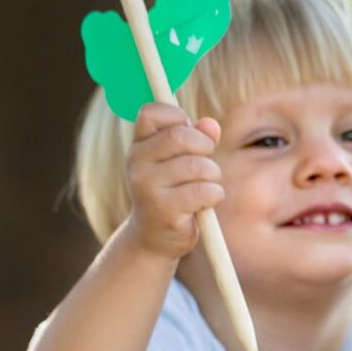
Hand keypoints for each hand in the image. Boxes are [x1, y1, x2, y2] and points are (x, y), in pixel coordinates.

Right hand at [125, 101, 223, 262]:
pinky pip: (205, 190)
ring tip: (204, 187)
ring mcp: (147, 187)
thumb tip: (210, 124)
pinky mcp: (163, 209)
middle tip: (205, 163)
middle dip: (204, 147)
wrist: (154, 238)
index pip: (151, 112)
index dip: (177, 116)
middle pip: (180, 136)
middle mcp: (136, 163)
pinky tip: (205, 204)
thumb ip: (198, 138)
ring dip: (213, 176)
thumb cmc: (173, 192)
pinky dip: (215, 195)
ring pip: (198, 165)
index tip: (187, 132)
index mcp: (139, 146)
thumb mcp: (182, 161)